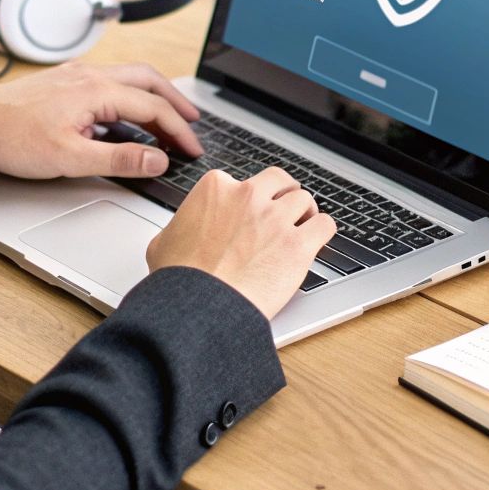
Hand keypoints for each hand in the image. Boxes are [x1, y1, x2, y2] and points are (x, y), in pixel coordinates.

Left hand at [0, 62, 204, 178]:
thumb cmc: (11, 137)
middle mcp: (90, 76)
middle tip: (193, 123)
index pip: (153, 108)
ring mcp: (76, 76)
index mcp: (97, 91)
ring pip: (130, 77)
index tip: (192, 150)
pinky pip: (111, 81)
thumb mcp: (70, 158)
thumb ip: (119, 158)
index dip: (179, 131)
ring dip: (154, 96)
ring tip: (168, 116)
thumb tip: (157, 159)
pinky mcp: (65, 82)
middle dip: (176, 102)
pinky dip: (132, 95)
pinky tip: (126, 114)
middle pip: (149, 81)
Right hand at [146, 166, 336, 318]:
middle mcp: (248, 196)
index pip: (243, 181)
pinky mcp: (298, 245)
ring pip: (304, 199)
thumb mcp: (163, 242)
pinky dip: (322, 231)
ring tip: (303, 226)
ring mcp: (275, 219)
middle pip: (280, 181)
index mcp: (216, 188)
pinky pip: (325, 224)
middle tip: (284, 209)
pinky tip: (316, 240)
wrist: (199, 309)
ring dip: (304, 213)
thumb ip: (179, 226)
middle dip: (283, 194)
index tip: (250, 213)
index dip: (249, 199)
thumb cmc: (180, 280)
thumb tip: (180, 232)